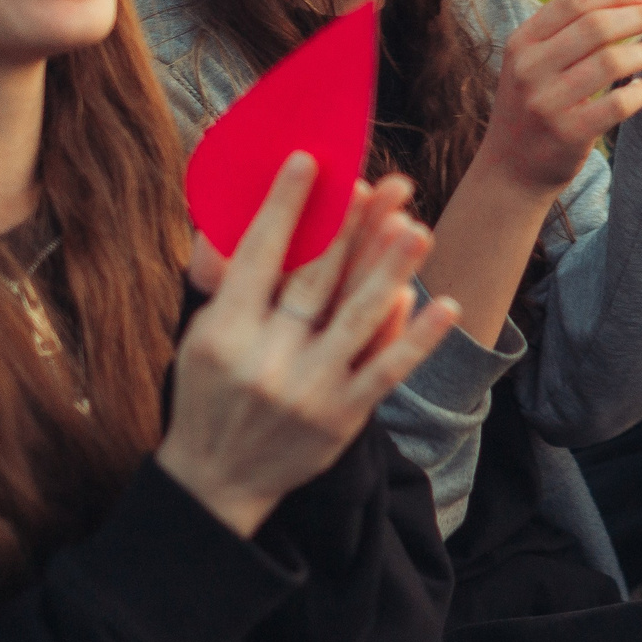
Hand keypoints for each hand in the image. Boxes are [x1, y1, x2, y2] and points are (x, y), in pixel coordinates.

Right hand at [159, 155, 459, 536]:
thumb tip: (232, 214)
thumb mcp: (198, 337)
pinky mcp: (342, 417)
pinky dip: (416, 338)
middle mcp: (267, 359)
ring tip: (418, 227)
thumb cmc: (208, 393)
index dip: (286, 206)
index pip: (259, 255)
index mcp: (224, 331)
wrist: (217, 480)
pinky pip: (386, 371)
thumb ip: (222, 282)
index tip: (311, 161)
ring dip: (392, 270)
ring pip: (358, 318)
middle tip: (388, 184)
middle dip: (353, 226)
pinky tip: (443, 306)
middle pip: (316, 279)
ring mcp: (308, 389)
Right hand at [474, 0, 641, 193]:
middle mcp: (529, 68)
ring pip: (611, 62)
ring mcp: (546, 102)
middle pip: (596, 26)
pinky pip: (616, 104)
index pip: (573, 2)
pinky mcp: (567, 133)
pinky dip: (639, 93)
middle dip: (639, 16)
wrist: (510, 169)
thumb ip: (564, 24)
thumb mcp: (534, 61)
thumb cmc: (530, 107)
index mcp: (521, 43)